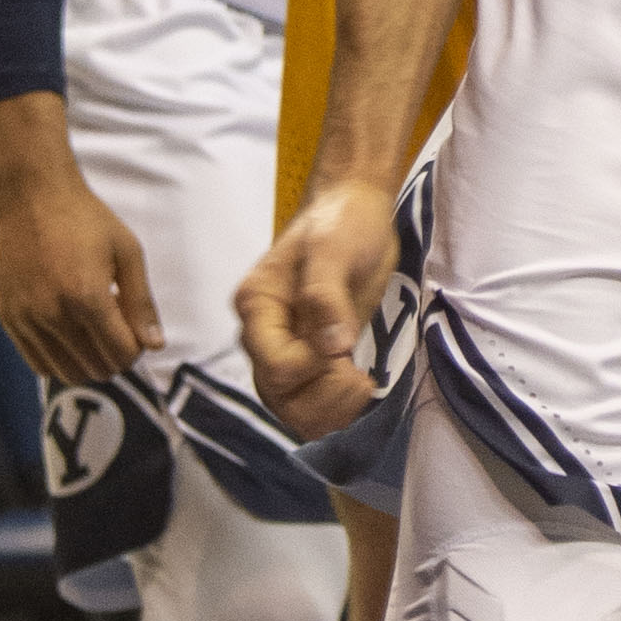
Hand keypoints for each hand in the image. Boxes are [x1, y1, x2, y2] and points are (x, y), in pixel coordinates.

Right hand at [0, 159, 162, 383]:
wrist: (33, 197)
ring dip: (89, 363)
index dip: (136, 349)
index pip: (121, 354)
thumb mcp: (127, 253)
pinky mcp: (8, 317)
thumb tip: (155, 346)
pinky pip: (37, 362)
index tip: (135, 332)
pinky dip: (60, 360)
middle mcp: (52, 313)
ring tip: (95, 335)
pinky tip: (70, 337)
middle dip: (115, 358)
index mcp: (87, 297)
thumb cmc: (87, 220)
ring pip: (66, 372)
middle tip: (118, 333)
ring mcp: (26, 318)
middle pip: (96, 368)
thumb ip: (142, 303)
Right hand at [238, 172, 397, 437]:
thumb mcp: (334, 250)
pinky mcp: (311, 358)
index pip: (274, 365)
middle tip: (361, 376)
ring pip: (292, 409)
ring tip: (363, 383)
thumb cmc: (342, 223)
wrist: (355, 210)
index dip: (313, 367)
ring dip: (330, 409)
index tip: (345, 344)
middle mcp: (263, 335)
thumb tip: (334, 348)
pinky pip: (312, 402)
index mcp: (257, 306)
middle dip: (324, 395)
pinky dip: (337, 408)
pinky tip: (363, 385)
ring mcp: (285, 349)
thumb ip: (327, 296)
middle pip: (278, 396)